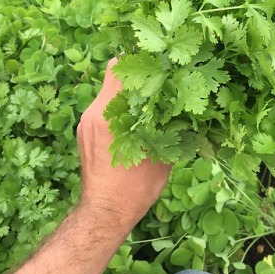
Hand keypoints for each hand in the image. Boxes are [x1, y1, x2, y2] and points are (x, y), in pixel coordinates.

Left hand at [77, 58, 171, 232]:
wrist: (105, 213)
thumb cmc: (136, 187)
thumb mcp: (162, 153)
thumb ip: (171, 125)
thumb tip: (189, 105)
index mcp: (110, 112)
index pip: (119, 67)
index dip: (140, 60)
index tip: (160, 64)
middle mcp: (94, 112)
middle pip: (114, 76)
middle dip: (137, 75)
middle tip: (160, 80)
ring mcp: (86, 122)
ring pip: (109, 93)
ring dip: (128, 93)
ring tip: (150, 103)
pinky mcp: (84, 131)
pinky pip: (103, 109)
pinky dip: (119, 109)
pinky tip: (135, 122)